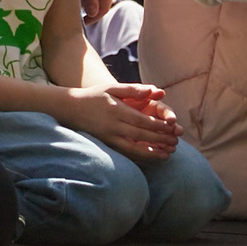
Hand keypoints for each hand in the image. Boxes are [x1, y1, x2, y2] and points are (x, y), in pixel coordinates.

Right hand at [57, 81, 176, 159]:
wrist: (70, 109)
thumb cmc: (94, 96)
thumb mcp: (112, 88)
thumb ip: (134, 90)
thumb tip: (155, 91)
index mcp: (116, 110)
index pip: (142, 120)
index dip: (158, 125)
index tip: (173, 127)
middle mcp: (113, 125)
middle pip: (140, 134)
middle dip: (160, 139)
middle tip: (176, 142)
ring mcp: (109, 137)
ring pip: (133, 148)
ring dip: (152, 153)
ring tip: (168, 154)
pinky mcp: (106, 144)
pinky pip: (125, 153)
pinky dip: (139, 156)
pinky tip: (151, 157)